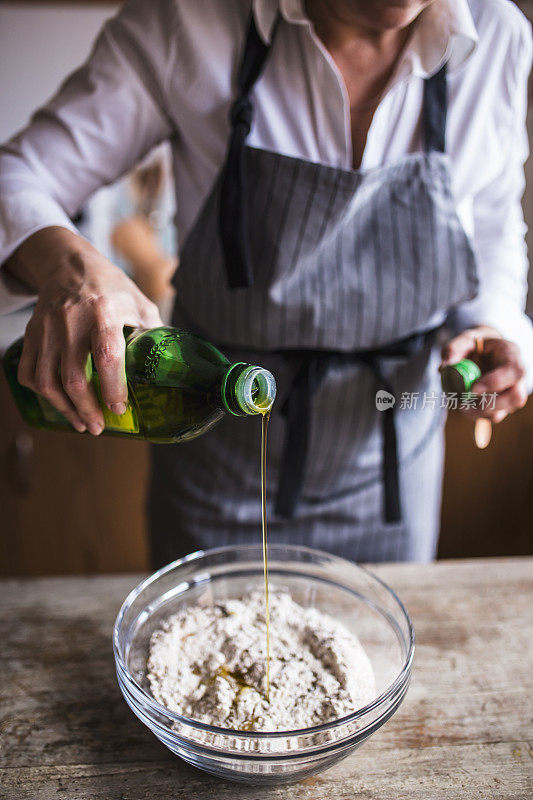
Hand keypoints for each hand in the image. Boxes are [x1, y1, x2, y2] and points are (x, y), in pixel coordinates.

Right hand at [8, 226, 162, 434]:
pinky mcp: (32, 334)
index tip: (119, 408)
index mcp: (105, 311)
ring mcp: (47, 328)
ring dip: (64, 408)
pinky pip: (29, 372)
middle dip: (87, 408)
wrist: (69, 265)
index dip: (113, 387)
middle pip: (73, 377)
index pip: (107, 355)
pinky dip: (42, 394)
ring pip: (47, 380)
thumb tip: (170, 367)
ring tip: (81, 423)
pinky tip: (58, 403)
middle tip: (99, 427)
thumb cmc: (111, 287)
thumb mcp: (139, 303)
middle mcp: (72, 320)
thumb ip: (152, 334)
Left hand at [440, 326, 527, 421]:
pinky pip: (491, 417)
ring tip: (459, 402)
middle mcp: (517, 377)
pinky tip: (463, 404)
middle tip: (463, 403)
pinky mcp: (502, 406)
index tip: (473, 389)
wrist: (484, 352)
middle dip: (488, 403)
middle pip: (515, 397)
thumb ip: (453, 349)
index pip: (513, 372)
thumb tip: (444, 367)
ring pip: (502, 412)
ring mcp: (512, 394)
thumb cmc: (475, 345)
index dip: (495, 383)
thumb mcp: (464, 340)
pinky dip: (474, 414)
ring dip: (477, 412)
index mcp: (511, 356)